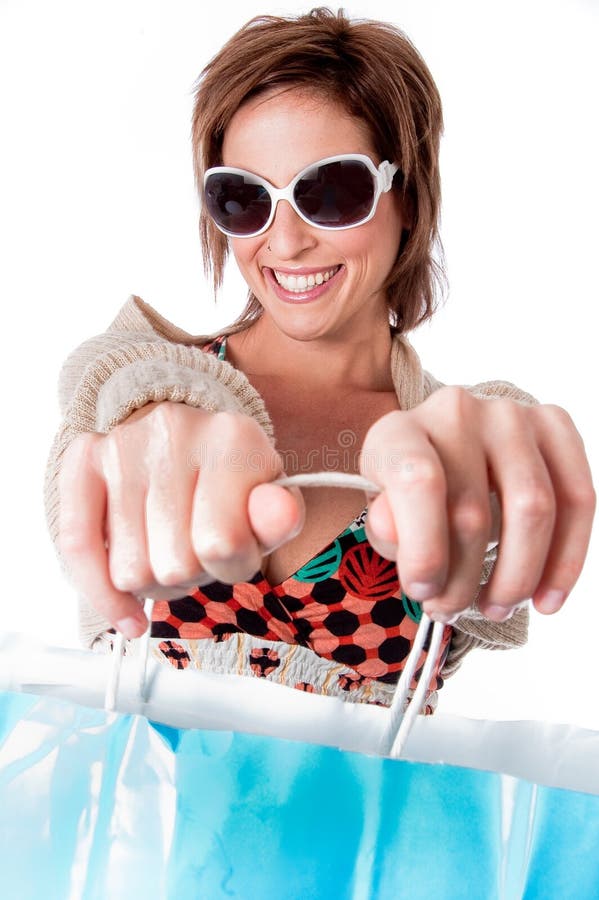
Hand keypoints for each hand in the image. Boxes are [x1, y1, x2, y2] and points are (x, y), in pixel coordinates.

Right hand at [58, 402, 303, 637]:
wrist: (190, 440)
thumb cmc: (234, 487)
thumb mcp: (269, 504)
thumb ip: (280, 517)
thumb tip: (278, 512)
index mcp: (233, 436)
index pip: (222, 543)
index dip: (233, 567)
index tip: (236, 555)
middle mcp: (173, 430)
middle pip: (173, 563)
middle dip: (192, 577)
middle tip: (199, 555)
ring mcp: (123, 444)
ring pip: (129, 570)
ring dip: (154, 583)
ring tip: (169, 556)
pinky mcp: (84, 460)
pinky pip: (77, 547)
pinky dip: (104, 596)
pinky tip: (129, 616)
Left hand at [360, 387, 594, 622]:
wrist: (449, 453)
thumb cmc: (411, 495)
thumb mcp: (386, 513)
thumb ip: (388, 528)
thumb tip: (400, 538)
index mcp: (400, 430)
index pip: (417, 481)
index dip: (424, 548)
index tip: (423, 593)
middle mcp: (456, 410)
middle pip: (472, 509)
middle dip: (463, 581)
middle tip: (452, 612)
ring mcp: (510, 414)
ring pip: (532, 508)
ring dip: (516, 576)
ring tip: (496, 607)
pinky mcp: (555, 425)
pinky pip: (577, 498)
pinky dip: (565, 561)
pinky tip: (546, 599)